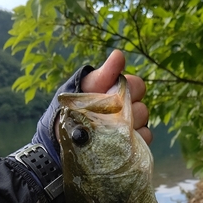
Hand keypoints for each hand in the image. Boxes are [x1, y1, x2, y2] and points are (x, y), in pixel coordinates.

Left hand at [33, 51, 151, 167]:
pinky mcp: (132, 147)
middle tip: (109, 115)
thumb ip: (101, 76)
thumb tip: (119, 55)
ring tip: (108, 130)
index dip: (130, 87)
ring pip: (143, 120)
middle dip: (127, 108)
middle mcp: (127, 110)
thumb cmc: (71, 114)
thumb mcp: (82, 93)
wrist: (59, 144)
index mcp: (117, 93)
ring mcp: (132, 128)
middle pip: (141, 104)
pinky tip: (117, 142)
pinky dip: (134, 139)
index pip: (137, 85)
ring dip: (128, 124)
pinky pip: (144, 138)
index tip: (115, 93)